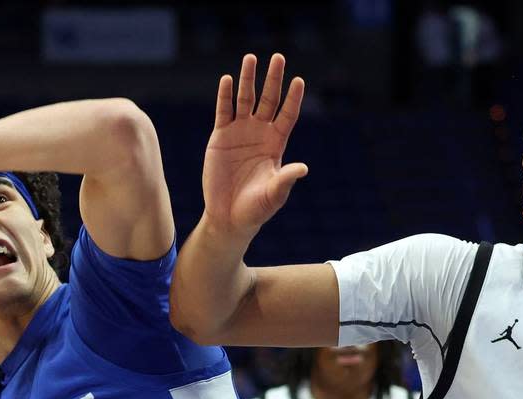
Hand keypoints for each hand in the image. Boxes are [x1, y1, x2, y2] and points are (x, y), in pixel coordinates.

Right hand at [203, 53, 306, 238]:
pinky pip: (223, 112)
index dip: (293, 98)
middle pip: (269, 100)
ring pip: (245, 100)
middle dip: (273, 79)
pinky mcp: (220, 137)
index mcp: (276, 144)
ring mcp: (239, 132)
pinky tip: (227, 80)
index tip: (299, 80)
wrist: (228, 217)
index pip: (287, 115)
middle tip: (278, 58)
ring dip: (247, 80)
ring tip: (250, 58)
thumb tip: (303, 168)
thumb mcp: (273, 194)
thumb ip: (285, 179)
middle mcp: (260, 133)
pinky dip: (224, 96)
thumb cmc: (255, 209)